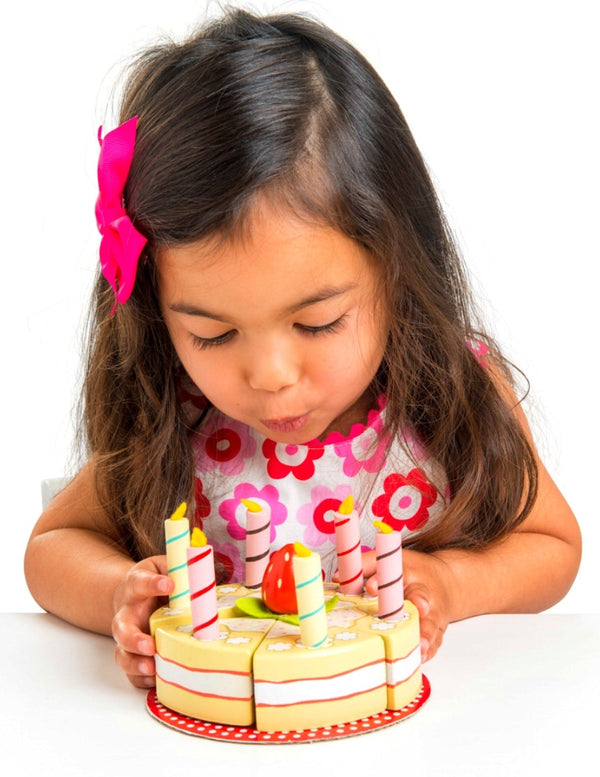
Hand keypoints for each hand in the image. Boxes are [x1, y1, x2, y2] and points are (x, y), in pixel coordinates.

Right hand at [111, 556, 173, 687]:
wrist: (133, 596)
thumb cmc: (154, 581)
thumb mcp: (164, 566)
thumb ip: (178, 567)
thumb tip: (200, 571)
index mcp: (135, 588)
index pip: (139, 583)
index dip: (152, 584)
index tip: (168, 585)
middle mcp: (127, 614)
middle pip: (121, 628)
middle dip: (133, 639)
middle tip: (149, 645)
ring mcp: (128, 637)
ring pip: (123, 653)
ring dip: (135, 663)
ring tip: (151, 667)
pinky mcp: (133, 654)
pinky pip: (131, 671)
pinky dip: (140, 678)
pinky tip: (154, 679)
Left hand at [363, 548, 453, 662]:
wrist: (446, 583)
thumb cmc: (412, 573)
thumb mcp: (391, 561)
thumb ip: (366, 566)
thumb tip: (338, 577)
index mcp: (409, 574)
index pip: (396, 574)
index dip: (381, 580)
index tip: (370, 586)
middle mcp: (424, 593)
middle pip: (422, 597)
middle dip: (419, 603)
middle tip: (420, 607)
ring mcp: (434, 613)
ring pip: (431, 623)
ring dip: (426, 634)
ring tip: (420, 646)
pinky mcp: (438, 631)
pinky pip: (436, 641)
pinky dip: (429, 650)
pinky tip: (421, 658)